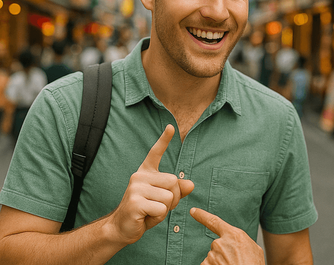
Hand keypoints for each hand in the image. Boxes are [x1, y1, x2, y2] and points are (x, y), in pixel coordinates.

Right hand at [109, 125, 193, 243]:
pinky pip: (162, 209)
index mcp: (146, 172)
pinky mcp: (135, 202)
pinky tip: (146, 217)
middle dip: (173, 198)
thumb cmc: (145, 211)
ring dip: (165, 209)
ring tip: (151, 211)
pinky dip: (159, 217)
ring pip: (169, 197)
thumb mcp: (163, 199)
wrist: (122, 227)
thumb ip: (177, 190)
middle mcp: (139, 176)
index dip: (164, 139)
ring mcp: (136, 188)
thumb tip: (191, 184)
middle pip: (173, 182)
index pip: (156, 152)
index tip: (170, 126)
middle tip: (158, 205)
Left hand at [190, 208, 264, 264]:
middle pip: (217, 245)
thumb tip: (236, 244)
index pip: (214, 221)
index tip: (193, 211)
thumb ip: (241, 242)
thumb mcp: (255, 250)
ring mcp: (212, 255)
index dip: (202, 215)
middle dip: (224, 253)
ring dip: (220, 263)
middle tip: (235, 261)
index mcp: (233, 235)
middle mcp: (220, 243)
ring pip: (213, 257)